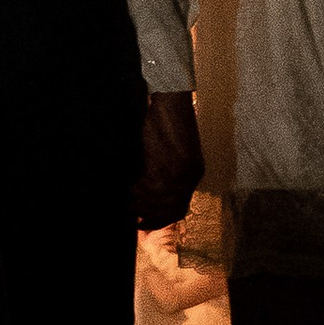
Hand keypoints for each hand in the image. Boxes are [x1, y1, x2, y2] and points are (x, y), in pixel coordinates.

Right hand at [136, 90, 203, 231]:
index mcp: (195, 172)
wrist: (170, 102)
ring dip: (142, 202)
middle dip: (151, 215)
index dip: (163, 218)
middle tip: (134, 216)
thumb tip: (149, 192)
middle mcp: (192, 175)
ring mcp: (182, 172)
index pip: (181, 207)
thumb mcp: (174, 152)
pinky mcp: (170, 164)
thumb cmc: (168, 123)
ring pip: (160, 199)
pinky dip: (139, 190)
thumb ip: (168, 172)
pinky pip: (153, 186)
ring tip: (128, 199)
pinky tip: (129, 187)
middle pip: (171, 207)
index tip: (146, 222)